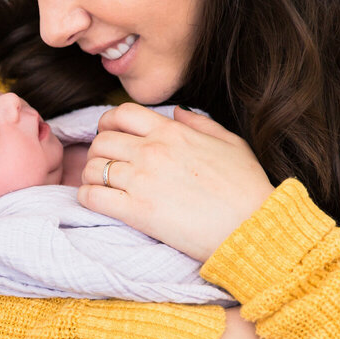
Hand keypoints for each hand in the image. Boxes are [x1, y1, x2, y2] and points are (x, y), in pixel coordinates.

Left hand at [79, 104, 273, 260]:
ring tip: (100, 184)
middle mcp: (151, 151)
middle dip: (98, 151)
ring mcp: (141, 180)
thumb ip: (200, 123)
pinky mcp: (136, 212)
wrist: (253, 227)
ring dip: (90, 175)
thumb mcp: (231, 142)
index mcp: (172, 132)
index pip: (121, 114)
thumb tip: (177, 112)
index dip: (109, 123)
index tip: (111, 136)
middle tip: (105, 164)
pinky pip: (92, 197)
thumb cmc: (247, 187)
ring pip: (92, 168)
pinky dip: (86, 197)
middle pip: (101, 140)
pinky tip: (96, 201)